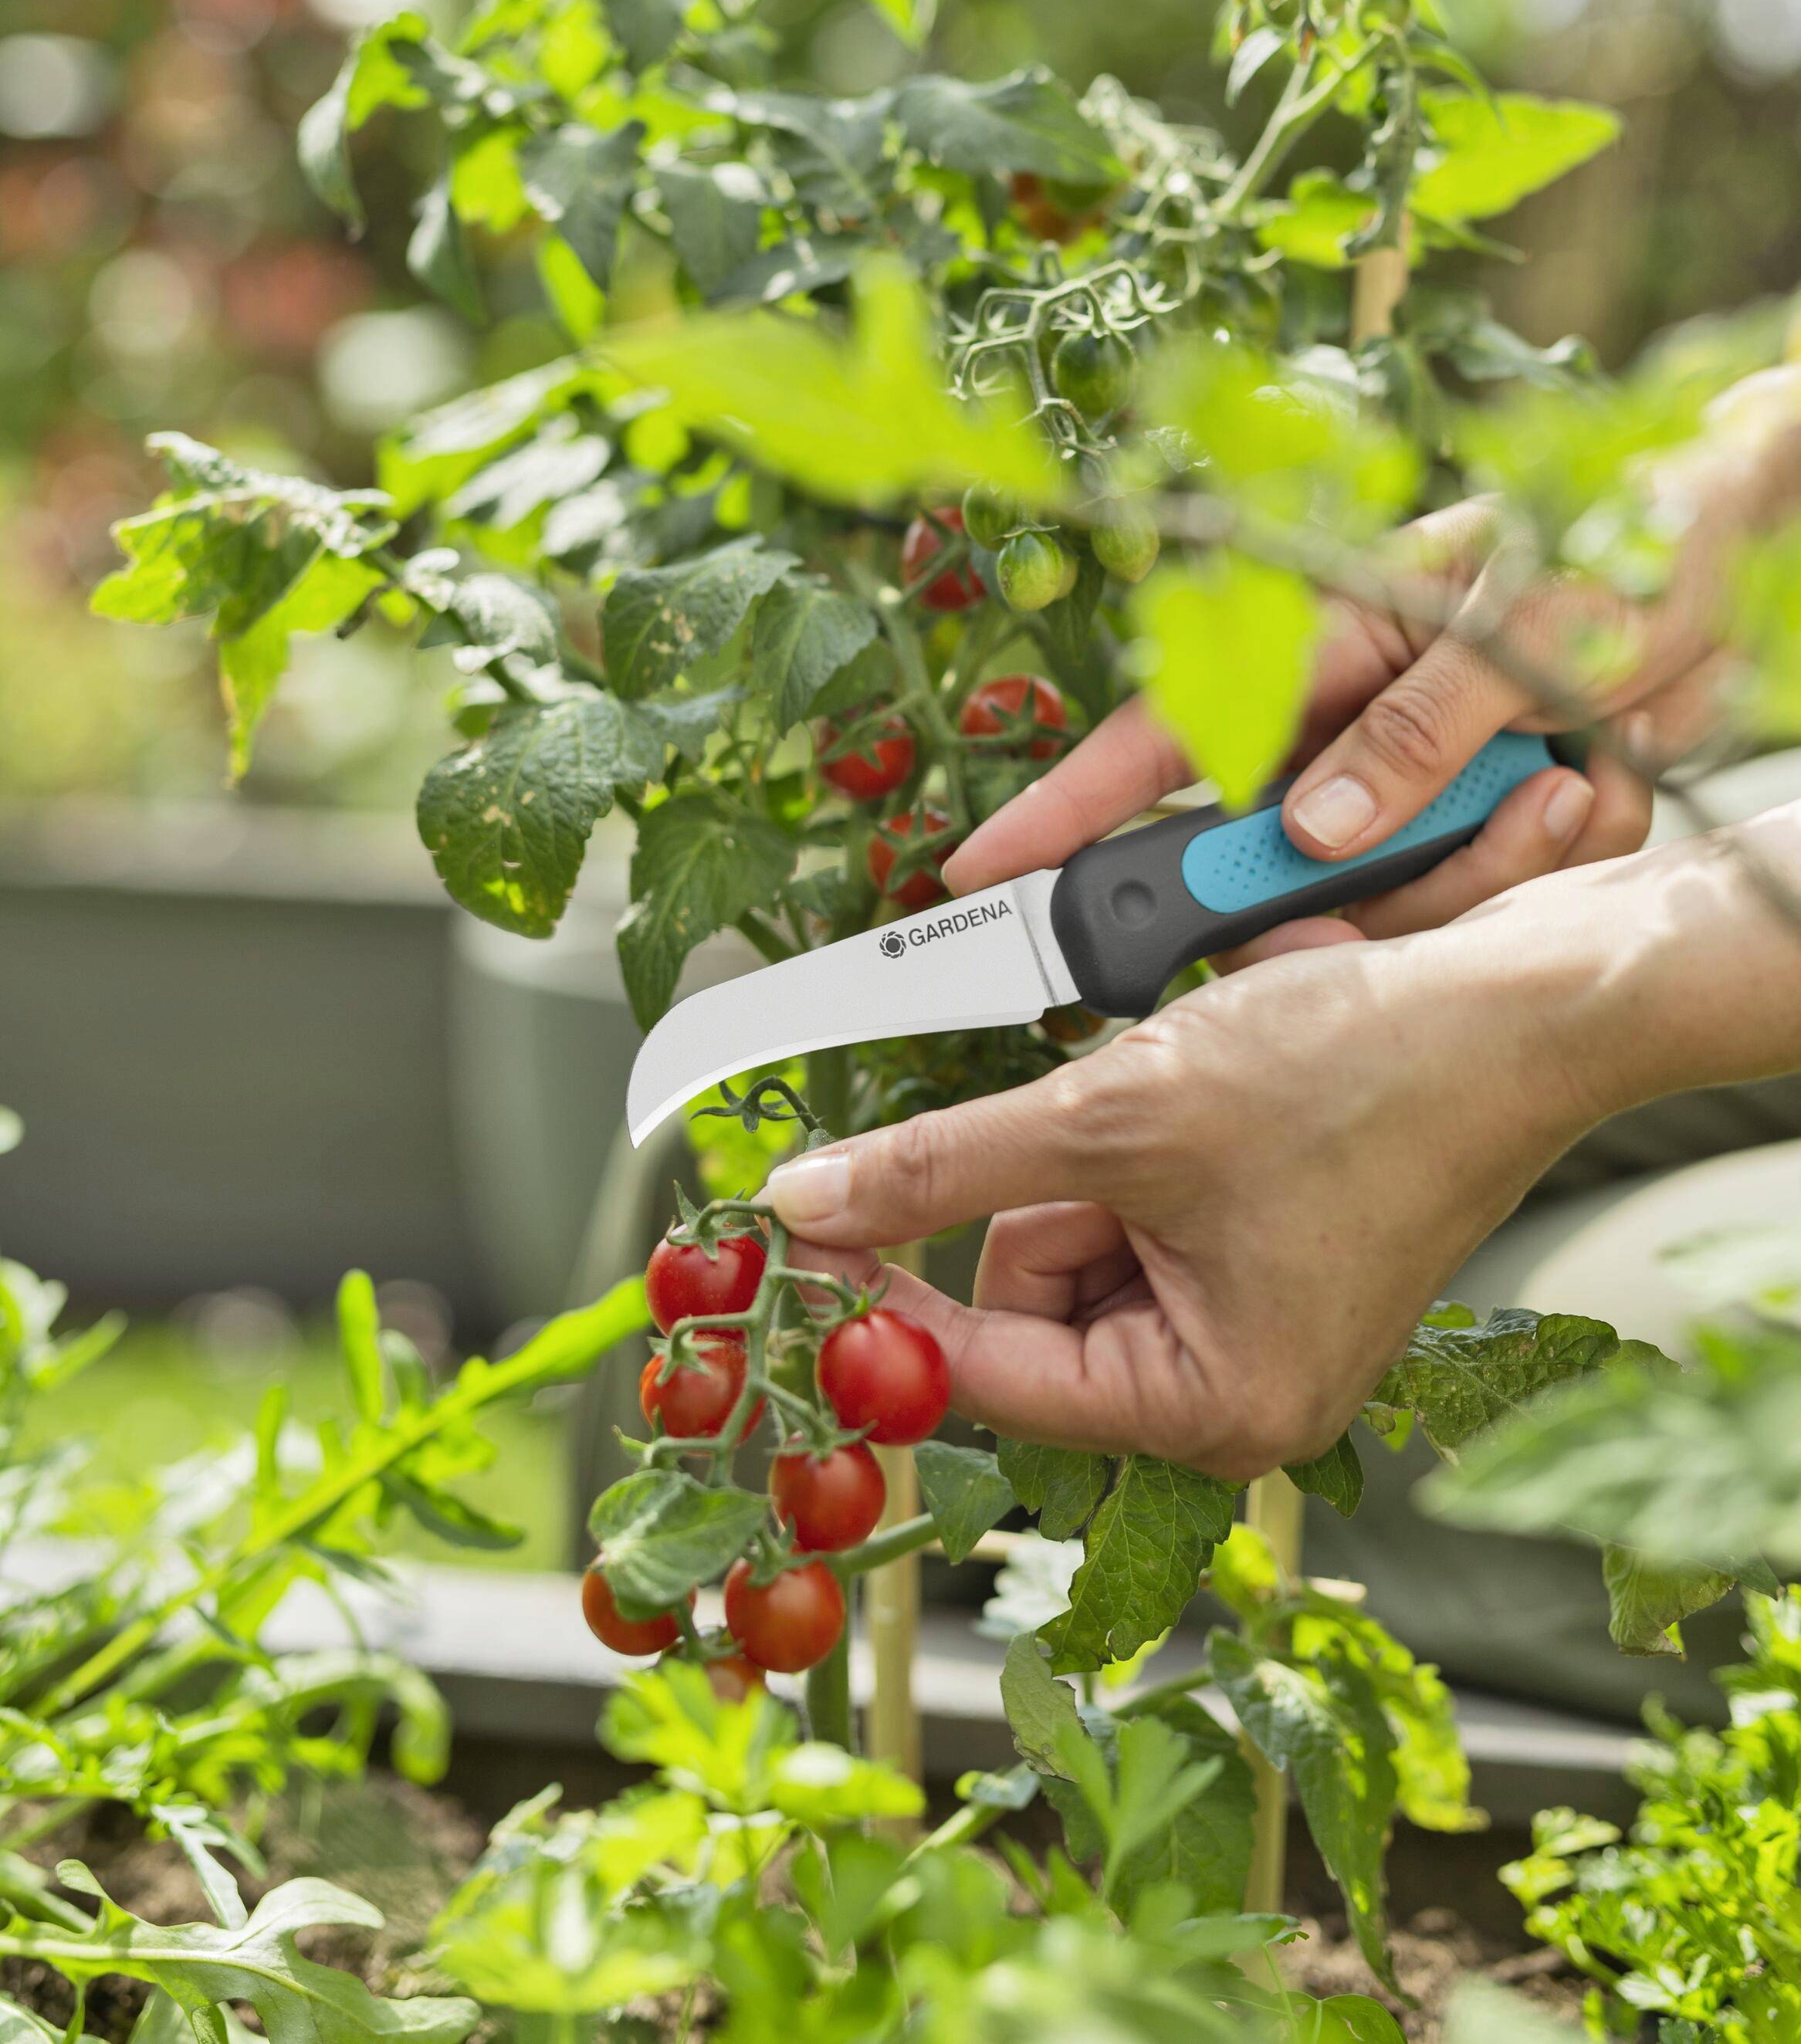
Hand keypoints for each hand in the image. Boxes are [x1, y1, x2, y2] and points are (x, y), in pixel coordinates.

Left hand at [768, 857, 1647, 1472]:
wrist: (1517, 1007)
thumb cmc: (1358, 1075)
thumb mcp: (1116, 1112)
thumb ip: (945, 1163)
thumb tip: (808, 1203)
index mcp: (1213, 1409)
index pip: (991, 1373)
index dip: (893, 1294)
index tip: (812, 1227)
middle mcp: (1240, 1397)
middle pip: (1036, 1311)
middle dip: (1040, 1200)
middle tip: (1104, 1116)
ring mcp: (1261, 1330)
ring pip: (1083, 1251)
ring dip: (1095, 1158)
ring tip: (1179, 1091)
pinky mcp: (1275, 1263)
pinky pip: (1147, 1217)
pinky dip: (1142, 1147)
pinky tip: (1206, 1090)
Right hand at [948, 364, 1800, 928]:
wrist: (1748, 527)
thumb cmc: (1635, 529)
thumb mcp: (1525, 627)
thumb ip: (1415, 736)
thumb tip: (1310, 833)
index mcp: (1327, 637)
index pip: (1162, 737)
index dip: (1066, 810)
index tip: (985, 874)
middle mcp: (1354, 714)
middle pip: (1274, 849)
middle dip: (1351, 885)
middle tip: (1429, 859)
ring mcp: (1416, 772)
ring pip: (1385, 893)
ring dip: (1486, 864)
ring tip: (1578, 773)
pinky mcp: (1484, 814)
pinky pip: (1480, 896)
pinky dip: (1546, 858)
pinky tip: (1605, 778)